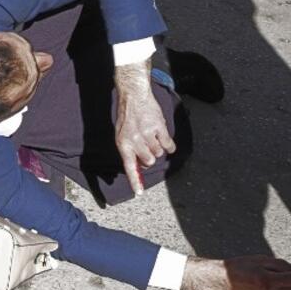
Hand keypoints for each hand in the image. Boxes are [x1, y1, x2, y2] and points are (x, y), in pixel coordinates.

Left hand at [114, 60, 175, 194]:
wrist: (133, 96)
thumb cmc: (127, 117)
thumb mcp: (121, 134)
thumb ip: (129, 150)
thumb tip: (140, 167)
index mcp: (123, 143)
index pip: (129, 166)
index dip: (135, 181)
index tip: (139, 194)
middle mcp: (135, 140)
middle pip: (149, 161)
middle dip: (149, 157)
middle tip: (147, 147)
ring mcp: (148, 134)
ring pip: (159, 153)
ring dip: (158, 148)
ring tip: (152, 137)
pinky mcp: (160, 128)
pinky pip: (169, 145)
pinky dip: (169, 145)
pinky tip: (164, 139)